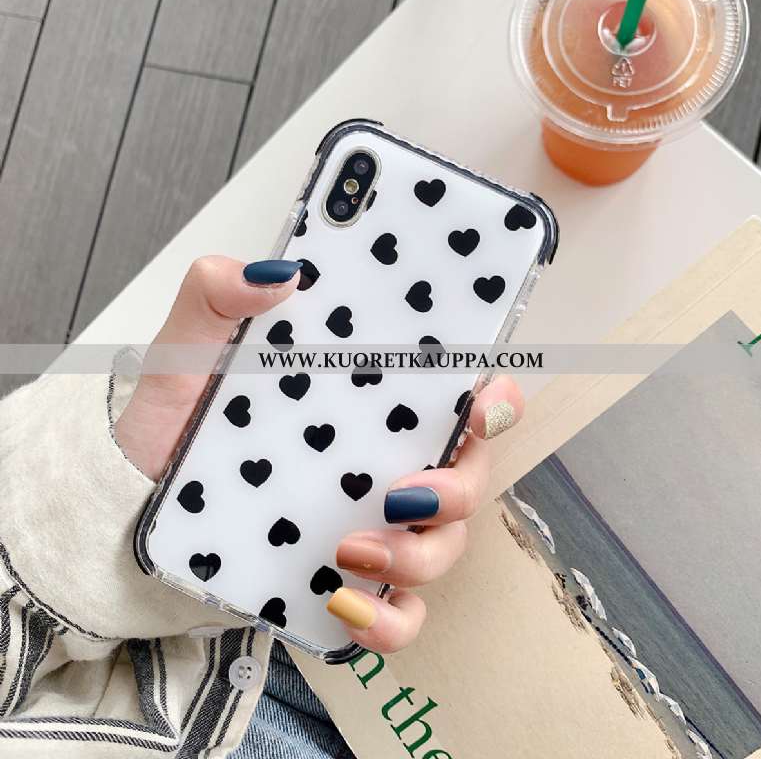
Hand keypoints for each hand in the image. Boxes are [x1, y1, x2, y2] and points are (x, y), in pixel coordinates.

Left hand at [116, 256, 523, 652]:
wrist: (132, 505)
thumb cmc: (172, 423)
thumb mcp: (188, 353)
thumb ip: (217, 296)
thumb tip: (279, 273)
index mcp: (369, 405)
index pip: (459, 396)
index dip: (493, 400)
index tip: (478, 405)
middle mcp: (384, 465)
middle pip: (468, 478)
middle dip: (457, 491)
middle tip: (401, 494)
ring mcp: (372, 526)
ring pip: (444, 549)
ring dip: (418, 558)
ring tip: (349, 554)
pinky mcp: (347, 582)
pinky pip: (399, 617)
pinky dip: (388, 622)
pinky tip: (342, 607)